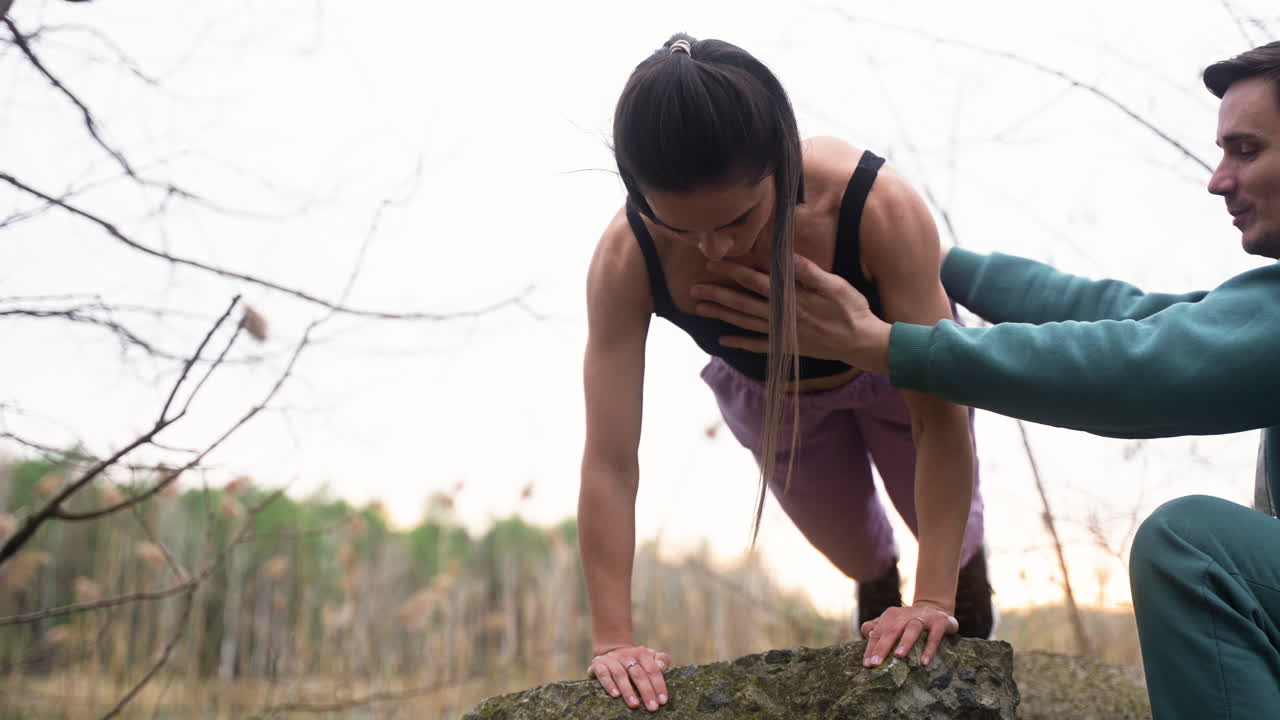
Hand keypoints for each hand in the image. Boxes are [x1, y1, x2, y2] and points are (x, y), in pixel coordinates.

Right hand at [588, 645, 671, 712]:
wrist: (611, 652)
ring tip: (635, 704)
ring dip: (628, 690)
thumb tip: (661, 666)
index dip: (658, 685)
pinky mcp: (598, 664)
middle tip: (652, 707)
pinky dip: (609, 684)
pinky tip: (615, 695)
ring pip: (620, 674)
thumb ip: (660, 661)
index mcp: (642, 653)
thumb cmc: (635, 662)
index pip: (652, 669)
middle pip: (637, 673)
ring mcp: (612, 659)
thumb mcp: (649, 659)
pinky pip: (603, 674)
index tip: (662, 701)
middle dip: (646, 691)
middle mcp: (626, 654)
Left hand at [689, 254, 891, 373]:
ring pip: (744, 322)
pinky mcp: (786, 346)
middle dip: (717, 295)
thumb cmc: (852, 311)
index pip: (756, 282)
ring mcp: (782, 334)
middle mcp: (781, 317)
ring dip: (722, 315)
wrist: (862, 344)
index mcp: (792, 299)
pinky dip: (740, 344)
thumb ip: (810, 273)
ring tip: (700, 308)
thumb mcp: (836, 286)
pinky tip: (723, 342)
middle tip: (693, 289)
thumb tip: (788, 257)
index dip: (733, 272)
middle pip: (742, 303)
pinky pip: (758, 345)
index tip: (713, 264)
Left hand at [859, 602, 957, 666]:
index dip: (871, 648)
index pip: (878, 632)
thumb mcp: (893, 623)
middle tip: (875, 663)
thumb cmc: (908, 622)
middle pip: (891, 630)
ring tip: (899, 656)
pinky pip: (934, 635)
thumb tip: (867, 635)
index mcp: (891, 616)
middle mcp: (905, 614)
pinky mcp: (939, 622)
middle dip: (882, 646)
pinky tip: (924, 662)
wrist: (936, 609)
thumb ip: (878, 628)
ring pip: (912, 628)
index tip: (867, 664)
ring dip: (905, 641)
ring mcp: (923, 617)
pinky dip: (929, 648)